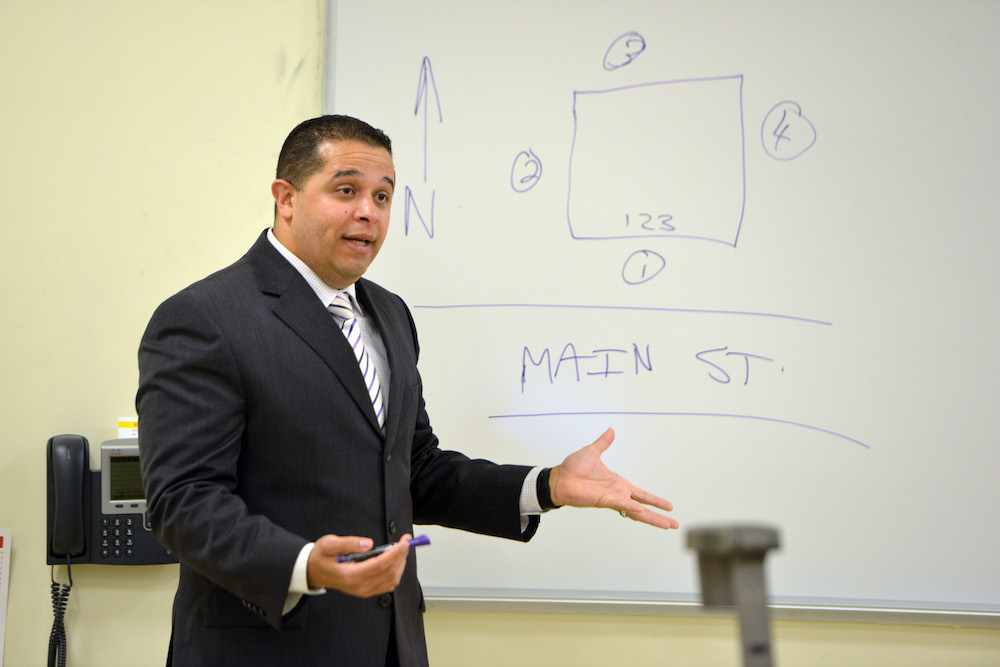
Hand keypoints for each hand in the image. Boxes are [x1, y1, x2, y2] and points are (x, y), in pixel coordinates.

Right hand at [306, 534, 411, 596]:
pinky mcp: (367, 591)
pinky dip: (395, 572)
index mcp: (351, 575)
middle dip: (401, 556)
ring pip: (392, 580)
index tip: (405, 542)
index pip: (380, 565)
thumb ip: (348, 543)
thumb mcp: (328, 544)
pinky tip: (394, 560)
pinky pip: (388, 584)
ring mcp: (364, 591)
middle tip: (405, 541)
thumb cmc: (321, 557)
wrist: (313, 572)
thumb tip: (368, 543)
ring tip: (400, 549)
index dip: (396, 553)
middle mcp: (359, 586)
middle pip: (389, 572)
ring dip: (400, 564)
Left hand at [548, 428, 678, 529]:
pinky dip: (634, 509)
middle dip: (660, 516)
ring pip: (638, 512)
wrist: (559, 477)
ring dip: (653, 519)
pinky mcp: (606, 501)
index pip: (642, 495)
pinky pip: (624, 506)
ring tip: (668, 525)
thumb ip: (604, 443)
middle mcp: (618, 494)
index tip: (669, 506)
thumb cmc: (572, 468)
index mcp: (618, 484)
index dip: (655, 500)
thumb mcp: (592, 452)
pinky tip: (645, 513)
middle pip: (644, 507)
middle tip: (674, 524)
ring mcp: (613, 499)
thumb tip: (611, 431)